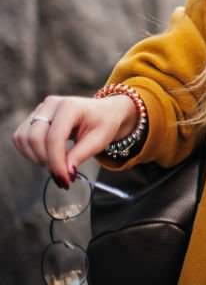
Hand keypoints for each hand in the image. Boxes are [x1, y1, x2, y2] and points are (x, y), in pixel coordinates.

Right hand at [11, 95, 137, 188]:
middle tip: (62, 174)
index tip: (65, 180)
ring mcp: (40, 109)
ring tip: (55, 164)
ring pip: (23, 138)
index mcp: (70, 106)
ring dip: (35, 157)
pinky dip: (29, 152)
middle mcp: (51, 104)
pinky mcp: (34, 117)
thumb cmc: (104, 124)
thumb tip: (65, 174)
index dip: (56, 162)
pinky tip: (46, 157)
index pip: (54, 138)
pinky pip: (20, 137)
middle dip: (46, 161)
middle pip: (34, 138)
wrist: (105, 112)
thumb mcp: (99, 141)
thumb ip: (80, 155)